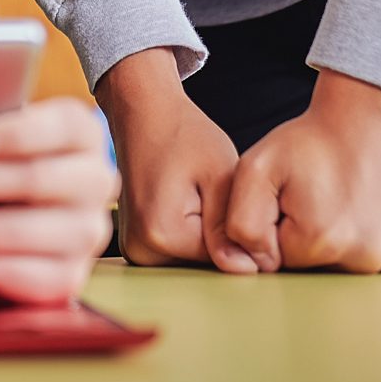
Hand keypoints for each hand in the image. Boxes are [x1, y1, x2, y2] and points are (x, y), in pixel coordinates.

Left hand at [0, 97, 115, 303]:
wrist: (29, 210)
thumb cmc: (1, 161)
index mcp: (83, 134)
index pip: (60, 127)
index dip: (15, 134)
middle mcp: (95, 182)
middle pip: (29, 180)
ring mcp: (86, 233)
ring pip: (10, 231)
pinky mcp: (69, 278)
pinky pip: (12, 274)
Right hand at [98, 49, 260, 272]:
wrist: (142, 112)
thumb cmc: (182, 134)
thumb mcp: (220, 174)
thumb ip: (230, 227)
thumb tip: (246, 269)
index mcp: (162, 233)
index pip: (222, 258)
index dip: (237, 231)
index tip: (227, 198)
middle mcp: (141, 248)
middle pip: (203, 262)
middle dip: (218, 235)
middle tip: (210, 192)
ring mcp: (134, 248)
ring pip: (190, 258)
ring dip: (203, 234)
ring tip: (195, 194)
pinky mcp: (136, 242)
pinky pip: (175, 250)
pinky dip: (188, 231)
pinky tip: (186, 201)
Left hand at [225, 70, 380, 273]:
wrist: (371, 114)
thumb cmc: (312, 140)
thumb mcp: (257, 168)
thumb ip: (240, 223)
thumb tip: (252, 267)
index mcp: (322, 241)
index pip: (282, 261)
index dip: (279, 229)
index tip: (292, 200)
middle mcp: (366, 258)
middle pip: (319, 268)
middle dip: (311, 240)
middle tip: (321, 198)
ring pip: (354, 267)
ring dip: (347, 242)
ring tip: (348, 200)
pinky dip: (378, 240)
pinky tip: (373, 208)